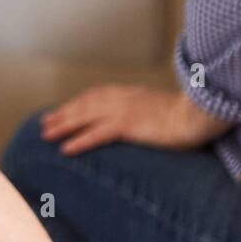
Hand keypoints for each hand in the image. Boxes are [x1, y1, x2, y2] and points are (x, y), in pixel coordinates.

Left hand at [40, 84, 231, 155]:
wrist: (196, 115)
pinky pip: (97, 134)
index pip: (93, 96)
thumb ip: (141, 108)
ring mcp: (121, 111)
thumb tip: (135, 117)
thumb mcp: (156, 105)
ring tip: (46, 134)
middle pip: (83, 105)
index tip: (60, 110)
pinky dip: (79, 140)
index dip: (74, 104)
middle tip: (44, 123)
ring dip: (63, 125)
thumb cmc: (183, 113)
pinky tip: (66, 148)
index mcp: (127, 93)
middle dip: (62, 114)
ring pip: (84, 117)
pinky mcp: (127, 125)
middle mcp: (119, 98)